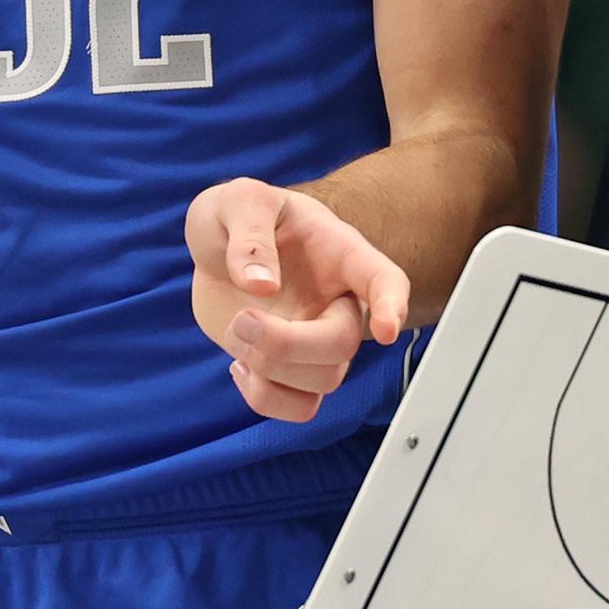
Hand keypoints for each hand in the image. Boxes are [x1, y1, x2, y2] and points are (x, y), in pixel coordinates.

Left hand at [189, 177, 410, 423]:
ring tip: (236, 329)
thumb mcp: (238, 201)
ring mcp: (318, 339)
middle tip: (241, 319)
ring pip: (322, 381)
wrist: (216, 247)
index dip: (392, 307)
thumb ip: (249, 235)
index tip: (386, 330)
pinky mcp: (292, 369)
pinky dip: (264, 397)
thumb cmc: (239, 215)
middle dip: (286, 344)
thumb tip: (262, 286)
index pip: (385, 280)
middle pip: (343, 344)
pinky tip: (239, 364)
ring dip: (268, 366)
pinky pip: (299, 407)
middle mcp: (339, 302)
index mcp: (341, 254)